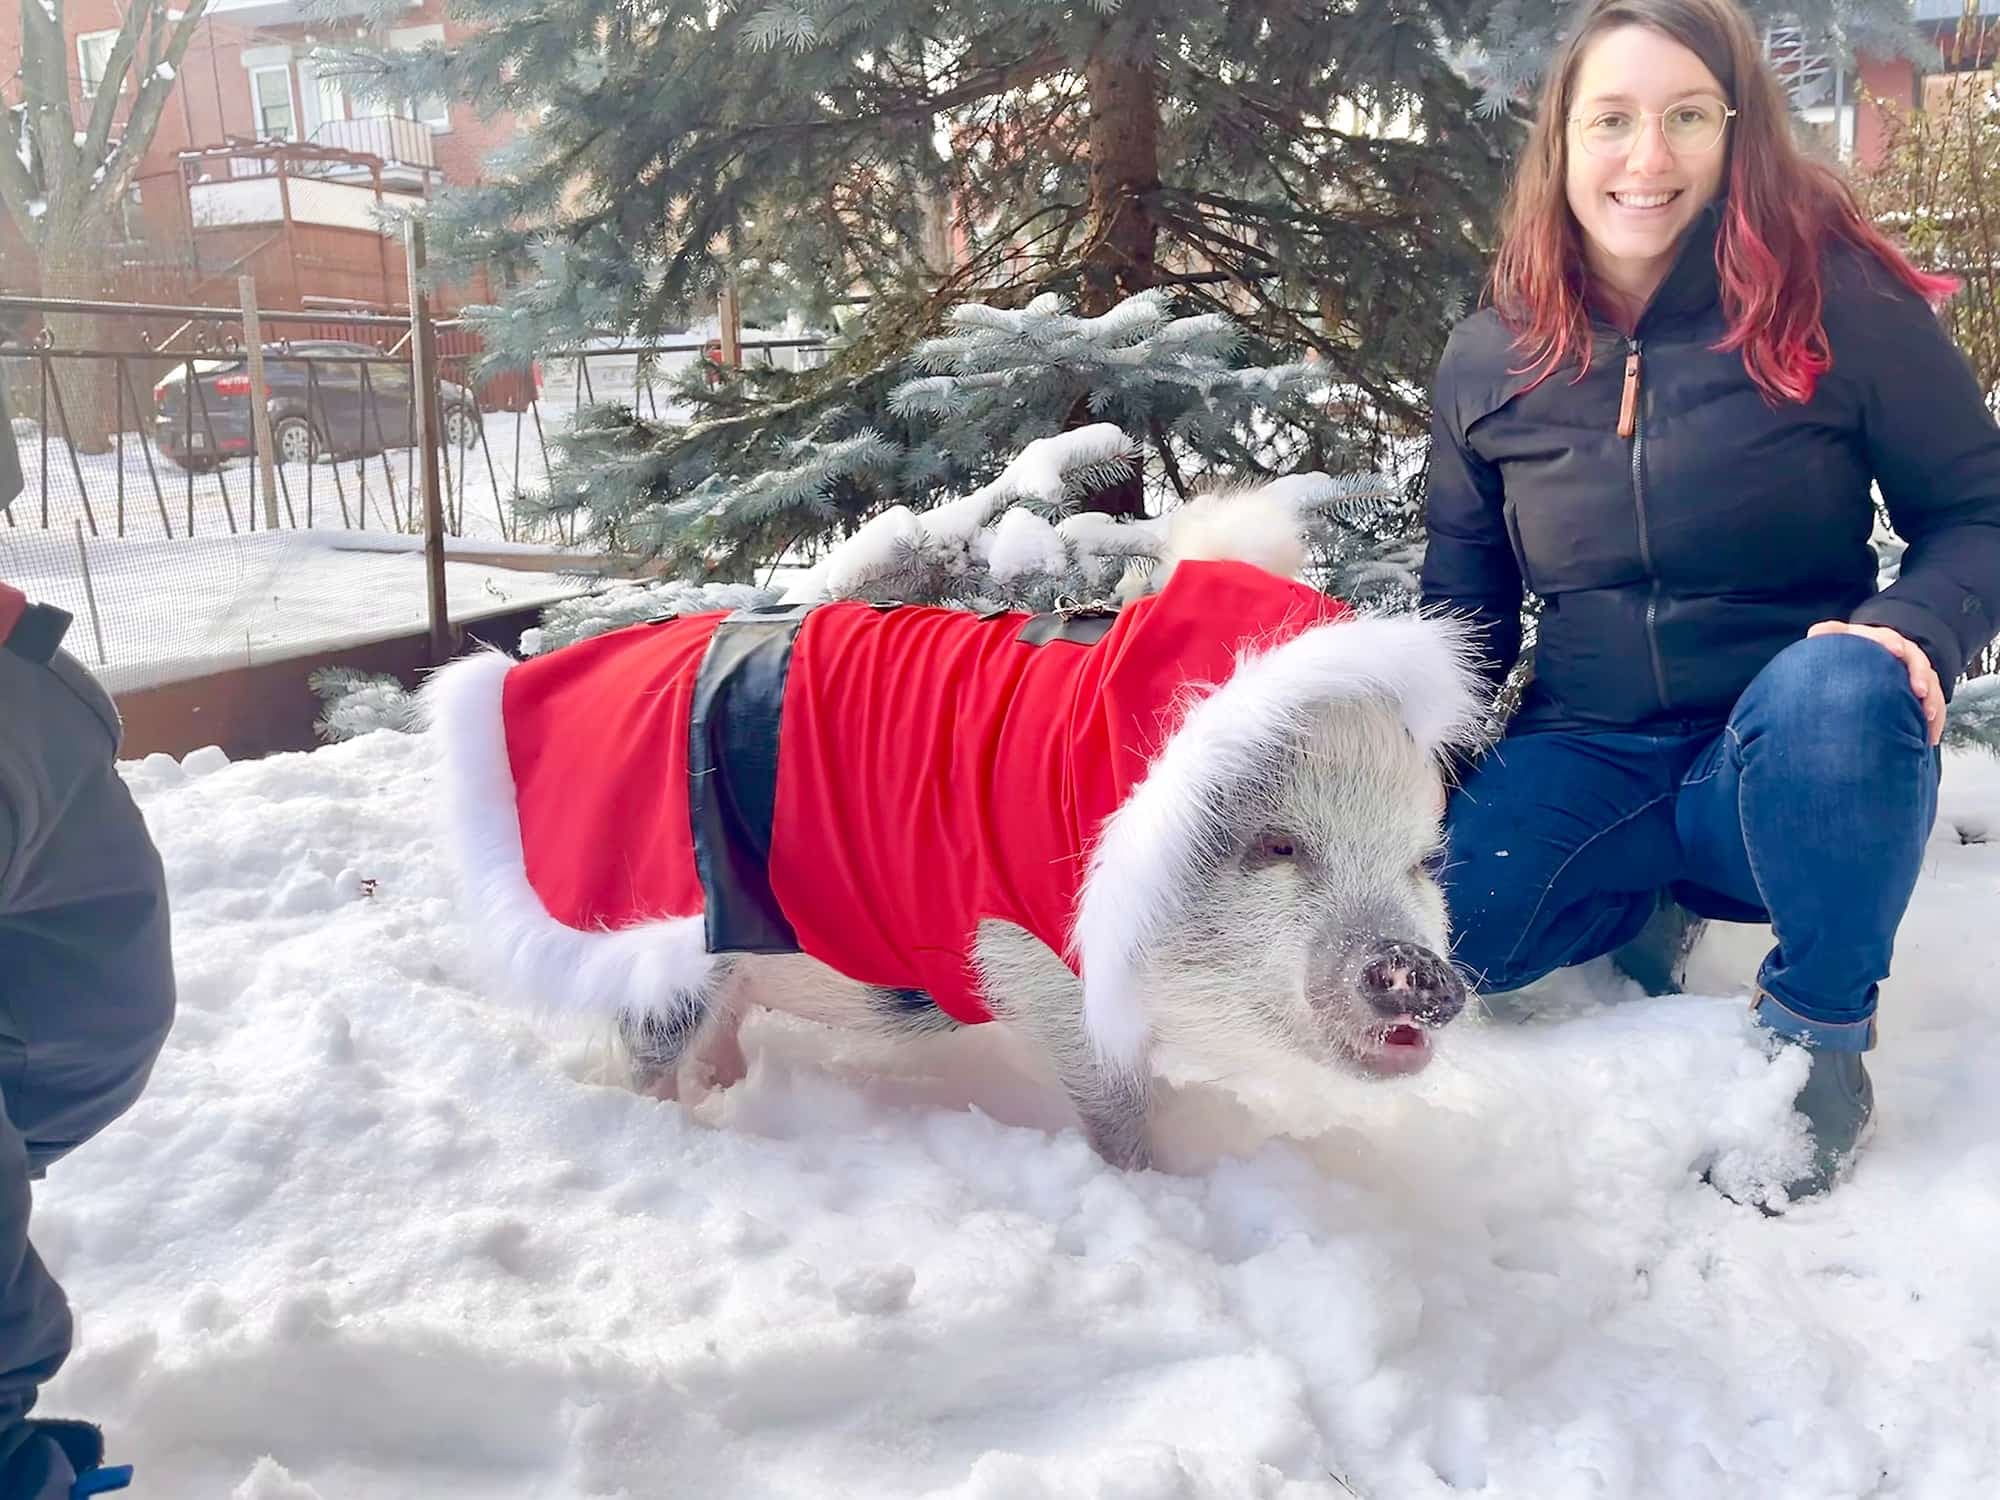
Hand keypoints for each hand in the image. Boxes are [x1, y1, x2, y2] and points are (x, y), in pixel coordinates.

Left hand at [1806, 621, 1943, 745]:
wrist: (1860, 656)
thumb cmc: (1843, 651)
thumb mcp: (1831, 641)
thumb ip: (1824, 636)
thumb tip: (1813, 639)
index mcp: (1874, 639)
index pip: (1885, 637)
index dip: (1890, 642)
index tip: (1895, 651)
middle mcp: (1898, 651)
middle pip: (1915, 659)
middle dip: (1920, 674)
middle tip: (1920, 691)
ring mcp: (1911, 667)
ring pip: (1929, 681)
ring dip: (1932, 699)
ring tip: (1929, 716)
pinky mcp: (1920, 685)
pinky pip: (1934, 701)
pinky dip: (1934, 719)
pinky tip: (1930, 737)